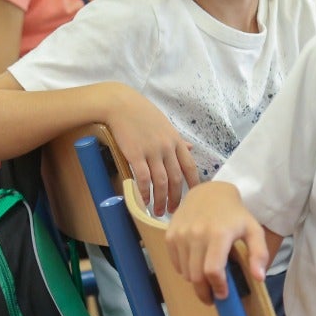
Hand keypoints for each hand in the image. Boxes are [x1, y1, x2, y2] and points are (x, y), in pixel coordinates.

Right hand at [105, 86, 199, 215]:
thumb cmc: (143, 114)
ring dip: (161, 200)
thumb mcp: (166, 125)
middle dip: (176, 198)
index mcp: (176, 141)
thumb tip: (191, 148)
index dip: (194, 184)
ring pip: (161, 182)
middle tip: (174, 210)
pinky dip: (145, 192)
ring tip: (159, 211)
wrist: (121, 105)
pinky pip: (143, 178)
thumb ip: (178, 140)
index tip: (194, 197)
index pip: (190, 167)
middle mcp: (167, 148)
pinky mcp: (136, 154)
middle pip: (176, 179)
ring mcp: (152, 151)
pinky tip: (144, 201)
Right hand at [165, 182, 270, 304]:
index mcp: (219, 234)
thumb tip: (260, 278)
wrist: (210, 193)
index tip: (224, 294)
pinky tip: (196, 264)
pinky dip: (185, 270)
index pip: (212, 271)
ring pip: (185, 273)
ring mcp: (180, 234)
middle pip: (196, 276)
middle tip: (214, 295)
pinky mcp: (170, 235)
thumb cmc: (234, 215)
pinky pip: (176, 264)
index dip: (218, 287)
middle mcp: (196, 234)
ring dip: (196, 281)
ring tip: (207, 278)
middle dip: (205, 292)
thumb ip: (259, 254)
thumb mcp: (253, 230)